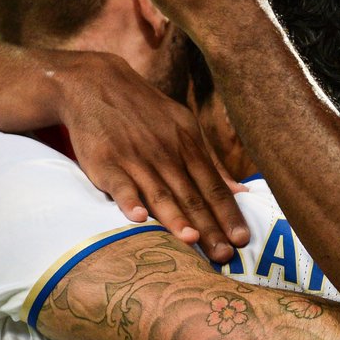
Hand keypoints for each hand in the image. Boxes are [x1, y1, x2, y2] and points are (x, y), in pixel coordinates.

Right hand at [57, 50, 248, 260]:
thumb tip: (241, 191)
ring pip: (160, 192)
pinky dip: (129, 201)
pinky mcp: (106, 161)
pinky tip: (138, 219)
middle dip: (210, 226)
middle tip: (225, 256)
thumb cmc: (145, 112)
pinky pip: (120, 184)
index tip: (242, 239)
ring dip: (176, 217)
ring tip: (192, 240)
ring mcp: (136, 157)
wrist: (96, 83)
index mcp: (188, 145)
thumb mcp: (183, 128)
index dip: (228, 213)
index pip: (212, 185)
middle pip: (191, 195)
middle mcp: (166, 152)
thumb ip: (210, 162)